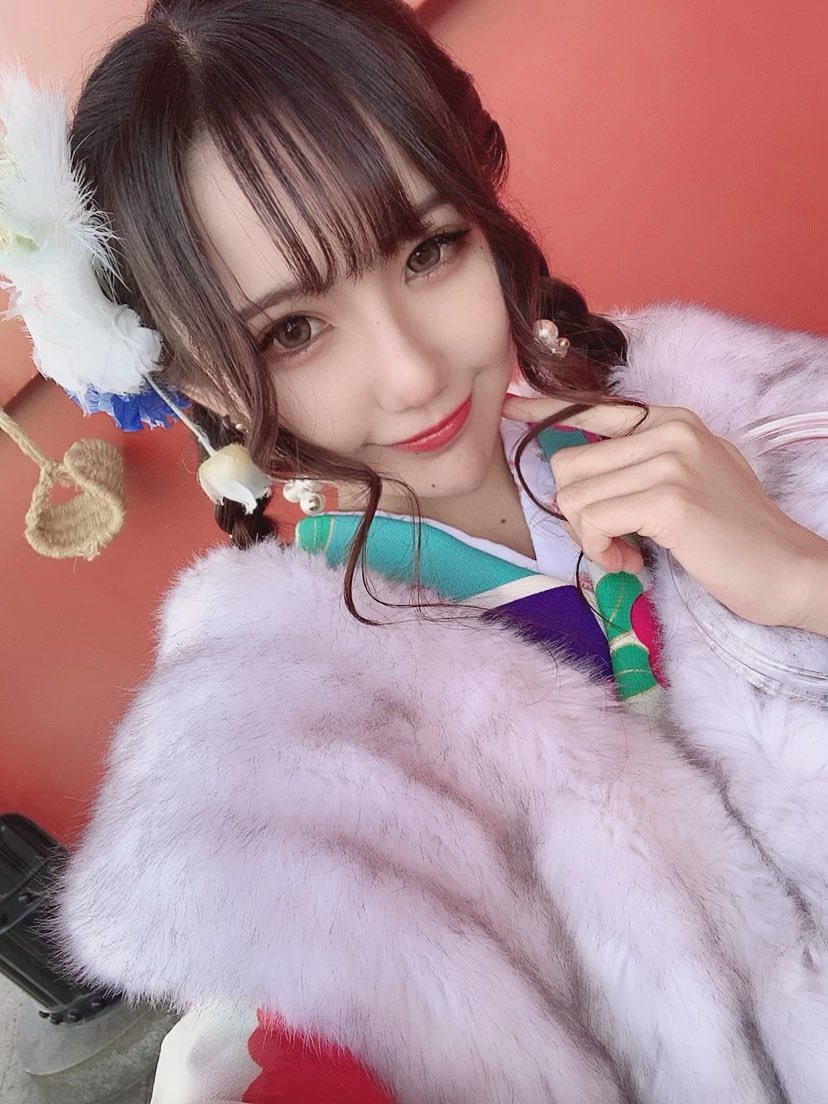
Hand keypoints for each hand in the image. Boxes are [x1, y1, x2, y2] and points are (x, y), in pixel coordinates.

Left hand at [501, 393, 819, 628]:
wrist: (786, 569)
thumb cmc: (731, 533)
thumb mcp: (687, 478)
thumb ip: (637, 466)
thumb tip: (572, 478)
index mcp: (670, 420)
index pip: (590, 408)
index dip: (543, 411)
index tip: (511, 407)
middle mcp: (669, 431)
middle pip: (568, 466)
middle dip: (577, 514)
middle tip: (612, 540)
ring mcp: (670, 462)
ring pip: (575, 498)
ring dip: (591, 539)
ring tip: (628, 553)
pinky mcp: (668, 501)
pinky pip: (594, 523)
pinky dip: (603, 552)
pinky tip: (632, 562)